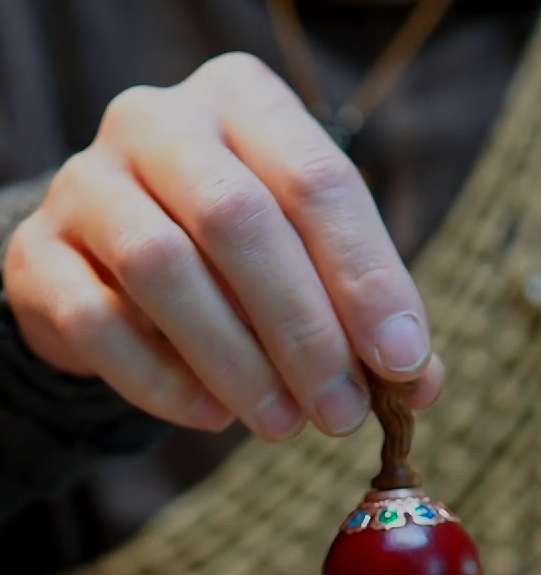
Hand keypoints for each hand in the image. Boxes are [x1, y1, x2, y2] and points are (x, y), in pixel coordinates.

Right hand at [4, 55, 440, 435]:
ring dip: (235, 362)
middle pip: (237, 218)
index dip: (366, 278)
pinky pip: (98, 320)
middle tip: (340, 413)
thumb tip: (420, 384)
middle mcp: (159, 122)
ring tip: (284, 425)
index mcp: (245, 104)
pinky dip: (162, 381)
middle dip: (301, 330)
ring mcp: (88, 182)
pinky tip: (211, 417)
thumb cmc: (233, 262)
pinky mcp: (40, 254)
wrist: (110, 265)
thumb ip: (365, 314)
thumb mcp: (309, 266)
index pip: (317, 181)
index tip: (403, 363)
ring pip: (162, 267)